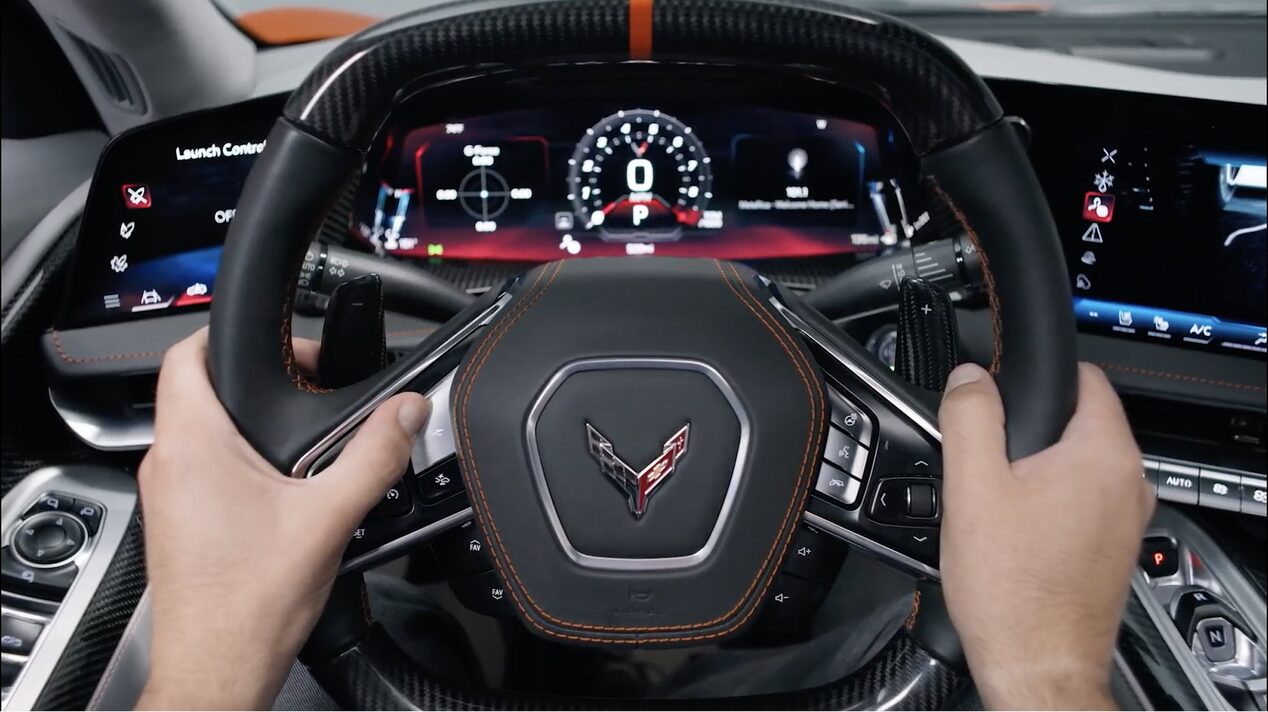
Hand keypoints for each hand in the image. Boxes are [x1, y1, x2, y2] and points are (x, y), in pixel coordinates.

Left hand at [135, 329, 429, 709]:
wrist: (217, 670)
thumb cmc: (248, 607)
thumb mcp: (329, 517)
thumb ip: (374, 455)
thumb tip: (405, 413)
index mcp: (192, 448)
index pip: (187, 355)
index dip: (231, 335)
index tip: (283, 344)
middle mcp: (168, 466)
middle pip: (201, 389)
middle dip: (258, 380)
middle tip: (310, 389)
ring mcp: (169, 495)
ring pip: (204, 430)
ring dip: (252, 422)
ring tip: (305, 438)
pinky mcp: (180, 522)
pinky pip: (205, 467)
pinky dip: (243, 459)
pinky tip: (287, 488)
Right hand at [939, 363, 1152, 709]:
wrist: (1037, 664)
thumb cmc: (1012, 590)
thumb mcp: (972, 488)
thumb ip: (969, 419)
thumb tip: (968, 379)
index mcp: (1104, 454)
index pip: (1084, 377)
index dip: (1035, 376)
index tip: (999, 393)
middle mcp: (1129, 483)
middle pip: (1076, 421)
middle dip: (1028, 430)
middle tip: (983, 461)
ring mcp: (1127, 519)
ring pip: (1075, 465)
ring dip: (1036, 471)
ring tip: (994, 504)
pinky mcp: (1113, 547)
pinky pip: (1080, 502)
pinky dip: (1049, 504)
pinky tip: (1013, 533)